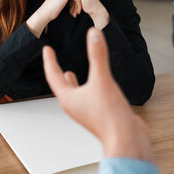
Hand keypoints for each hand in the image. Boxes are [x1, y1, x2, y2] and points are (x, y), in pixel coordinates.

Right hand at [26, 0, 81, 37]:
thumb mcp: (61, 1)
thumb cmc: (52, 9)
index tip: (76, 9)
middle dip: (77, 4)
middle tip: (77, 12)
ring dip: (78, 6)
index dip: (76, 1)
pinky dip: (78, 6)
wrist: (45, 12)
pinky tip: (76, 13)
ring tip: (76, 14)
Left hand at [43, 28, 154, 161]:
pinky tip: (97, 85)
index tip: (47, 49)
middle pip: (62, 86)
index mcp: (69, 99)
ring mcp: (86, 112)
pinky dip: (87, 87)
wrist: (126, 139)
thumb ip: (98, 55)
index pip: (54, 76)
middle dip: (58, 72)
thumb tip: (94, 34)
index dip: (50, 61)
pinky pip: (89, 97)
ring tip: (70, 73)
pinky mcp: (99, 115)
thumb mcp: (102, 79)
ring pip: (75, 93)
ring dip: (72, 82)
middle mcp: (75, 106)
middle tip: (53, 60)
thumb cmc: (110, 115)